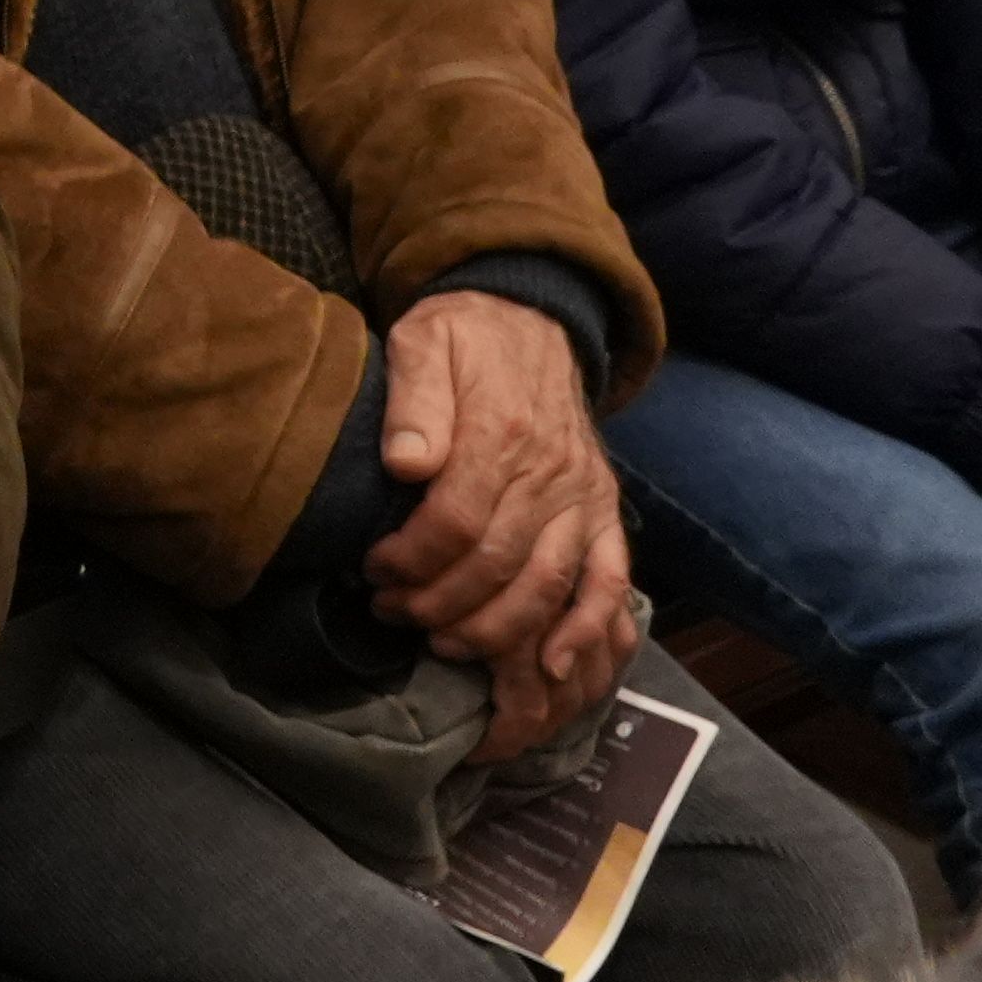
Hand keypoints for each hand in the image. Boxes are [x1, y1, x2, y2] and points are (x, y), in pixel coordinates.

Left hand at [368, 293, 632, 759]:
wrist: (529, 317)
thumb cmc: (465, 335)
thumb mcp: (424, 340)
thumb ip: (413, 400)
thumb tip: (405, 464)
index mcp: (502, 431)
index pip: (455, 520)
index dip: (410, 558)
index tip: (374, 570)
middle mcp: (552, 471)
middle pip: (497, 563)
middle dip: (438, 602)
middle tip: (392, 611)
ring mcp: (584, 495)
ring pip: (546, 584)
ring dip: (493, 629)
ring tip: (440, 640)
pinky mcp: (604, 511)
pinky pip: (608, 580)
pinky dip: (585, 628)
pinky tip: (552, 664)